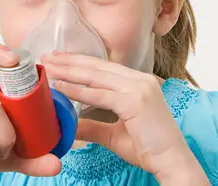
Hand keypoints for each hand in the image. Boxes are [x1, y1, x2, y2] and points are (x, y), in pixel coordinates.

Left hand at [42, 53, 208, 184]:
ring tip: (48, 68)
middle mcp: (141, 80)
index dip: (80, 63)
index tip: (59, 60)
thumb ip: (92, 126)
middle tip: (46, 57)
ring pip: (97, 76)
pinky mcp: (135, 101)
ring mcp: (139, 88)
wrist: (171, 160)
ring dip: (69, 71)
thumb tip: (68, 125)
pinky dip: (78, 90)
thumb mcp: (114, 135)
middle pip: (98, 67)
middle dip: (70, 61)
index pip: (104, 68)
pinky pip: (100, 95)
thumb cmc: (149, 149)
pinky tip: (60, 87)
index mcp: (140, 83)